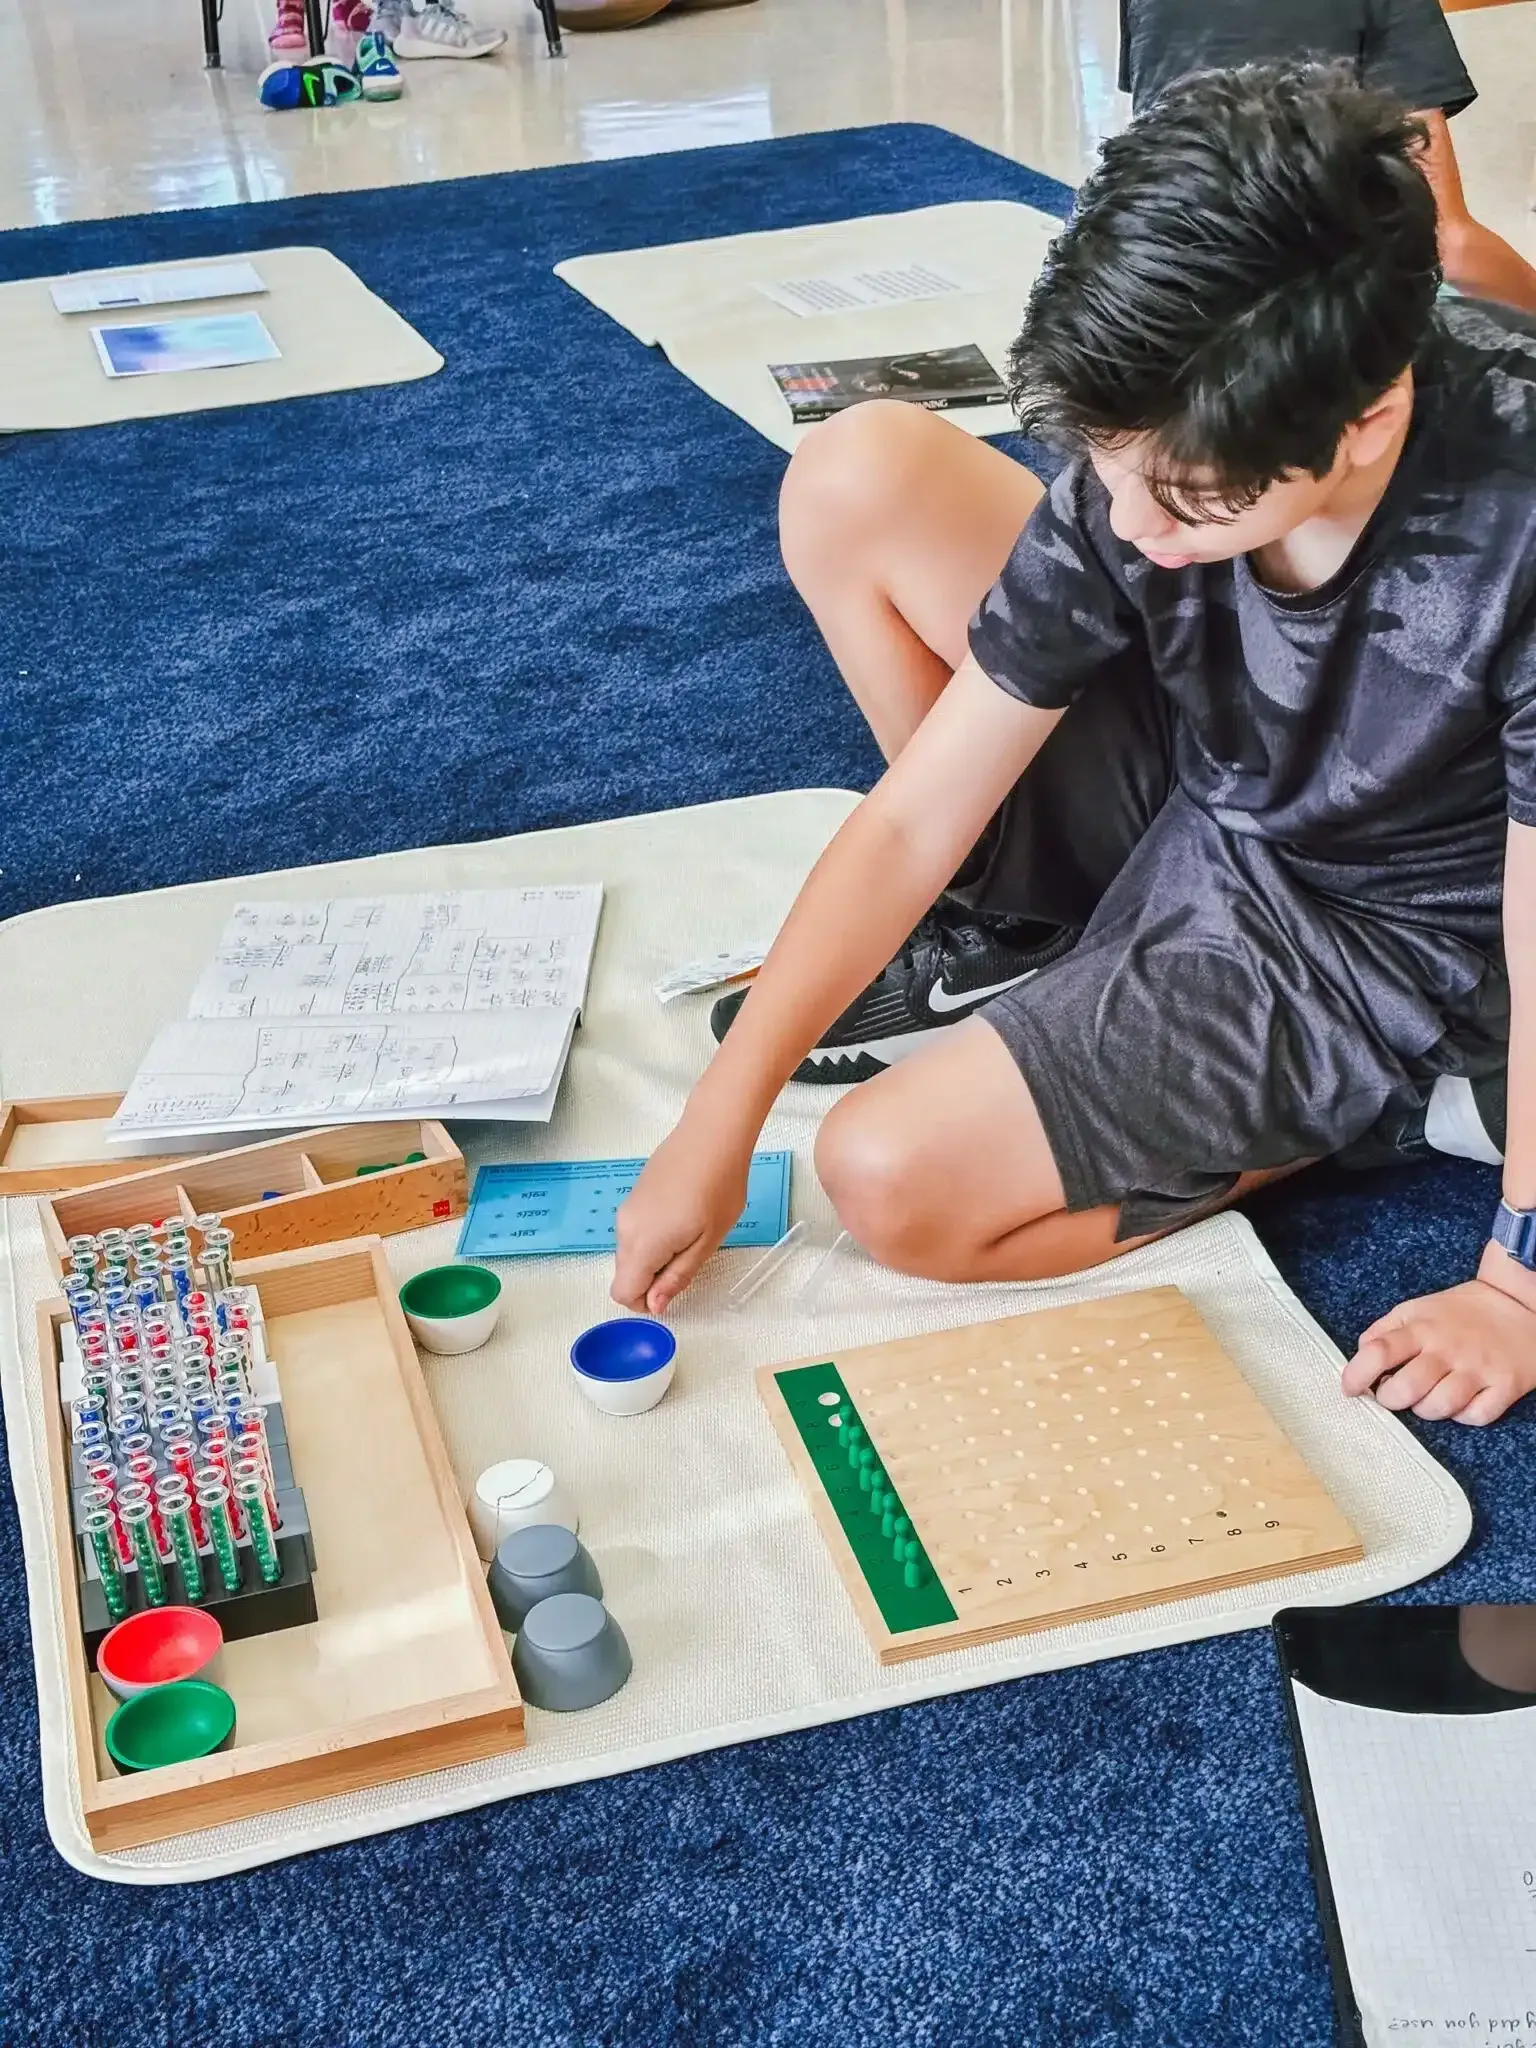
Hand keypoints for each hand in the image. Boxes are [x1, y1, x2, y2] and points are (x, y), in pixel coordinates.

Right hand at [611, 1118, 751, 1317]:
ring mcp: (627, 1210)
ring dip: (654, 1256)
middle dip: (652, 1279)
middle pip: (626, 1273)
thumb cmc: (718, 1187)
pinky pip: (635, 1230)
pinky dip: (653, 1236)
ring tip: (691, 1233)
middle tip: (690, 1258)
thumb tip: (655, 1304)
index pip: (622, 1292)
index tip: (673, 1289)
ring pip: (630, 1252)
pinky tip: (683, 1216)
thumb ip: (677, 1276)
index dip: (645, 1302)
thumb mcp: (707, 1242)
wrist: (712, 1136)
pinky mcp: (634, 1196)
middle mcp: (625, 1228)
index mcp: (642, 1245)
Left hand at [1341, 1263, 1535, 1424]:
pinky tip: (1459, 1403)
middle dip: (1389, 1400)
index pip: (1379, 1352)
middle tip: (1392, 1396)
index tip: (1349, 1389)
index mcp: (1421, 1327)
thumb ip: (1385, 1330)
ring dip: (1425, 1410)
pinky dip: (1462, 1416)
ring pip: (1438, 1408)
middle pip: (1406, 1389)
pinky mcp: (1505, 1385)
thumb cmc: (1460, 1313)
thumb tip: (1360, 1356)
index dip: (1356, 1375)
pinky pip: (1475, 1416)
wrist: (1520, 1304)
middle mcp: (1448, 1349)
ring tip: (1426, 1398)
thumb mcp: (1417, 1310)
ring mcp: (1479, 1369)